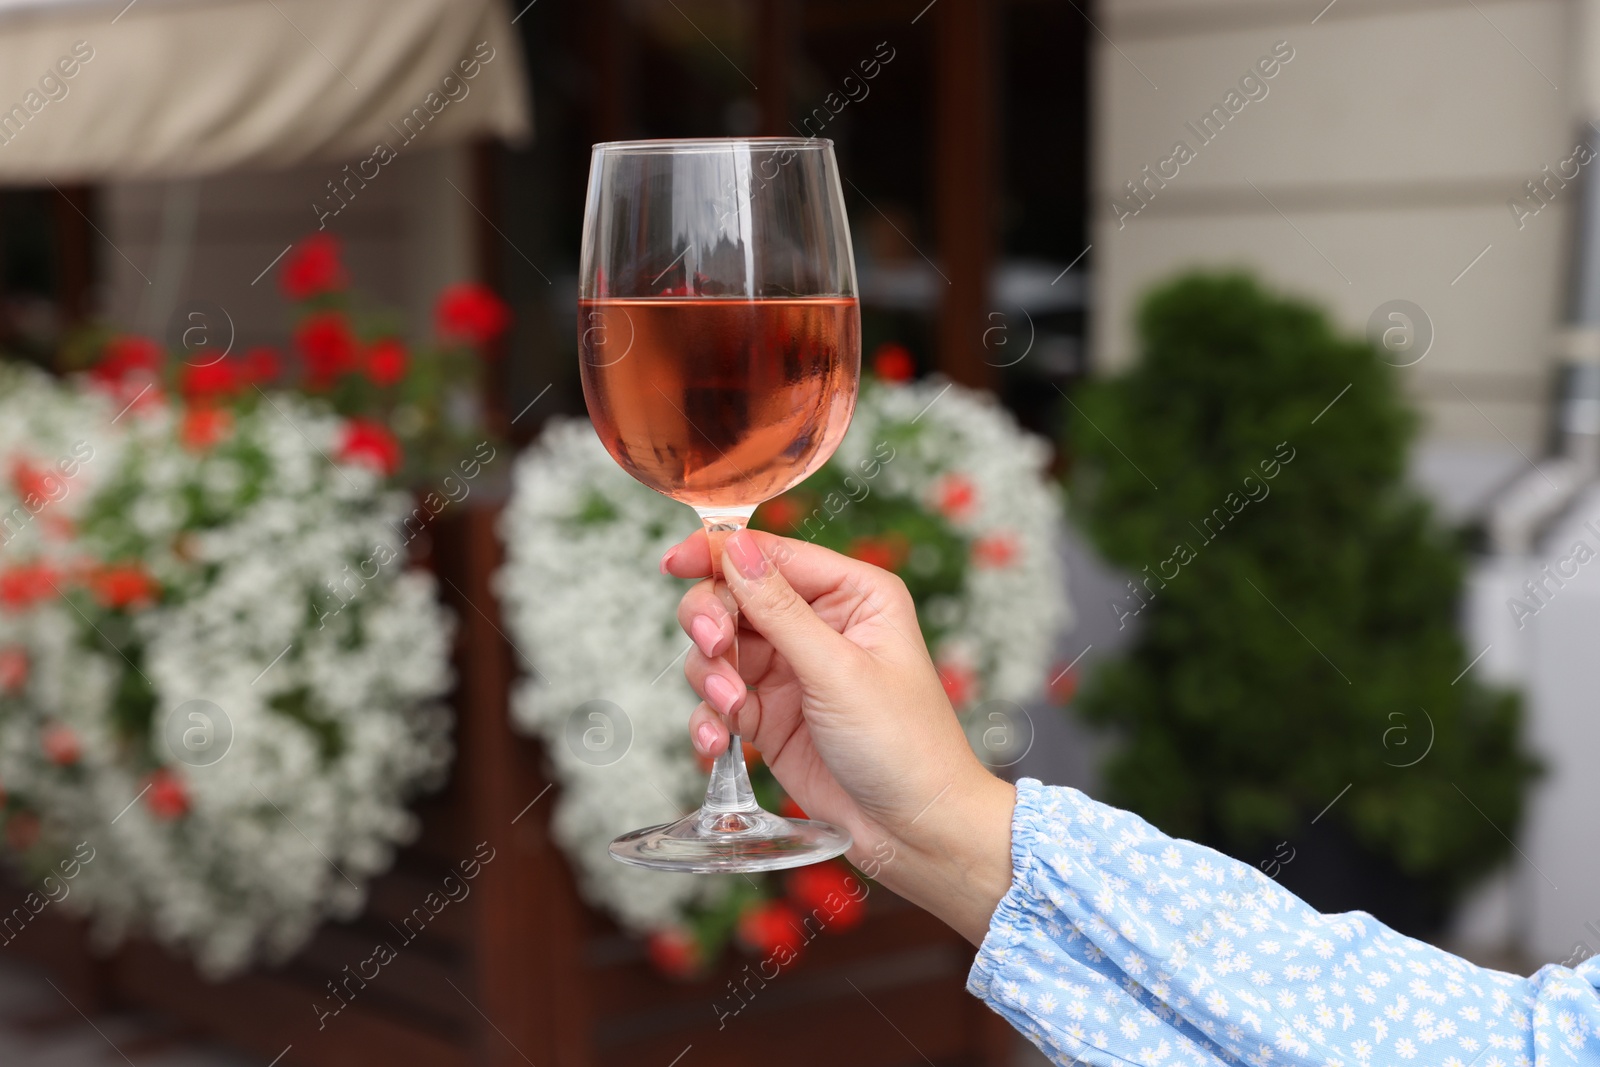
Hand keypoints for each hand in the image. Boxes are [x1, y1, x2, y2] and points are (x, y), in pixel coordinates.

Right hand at [662, 527, 1015, 944]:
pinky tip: (719, 741)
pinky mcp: (768, 715)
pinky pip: (718, 699)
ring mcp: (790, 670)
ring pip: (717, 648)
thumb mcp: (839, 670)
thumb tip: (735, 548)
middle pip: (732, 596)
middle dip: (713, 622)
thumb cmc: (905, 745)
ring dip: (712, 677)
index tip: (675, 563)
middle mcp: (818, 624)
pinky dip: (709, 717)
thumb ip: (779, 608)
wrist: (914, 830)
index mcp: (852, 594)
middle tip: (715, 649)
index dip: (718, 554)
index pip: (771, 555)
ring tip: (732, 710)